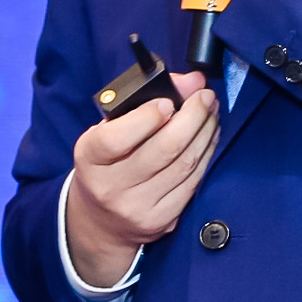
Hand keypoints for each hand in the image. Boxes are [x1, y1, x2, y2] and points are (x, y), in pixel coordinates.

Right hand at [66, 69, 216, 287]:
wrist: (101, 220)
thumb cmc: (107, 163)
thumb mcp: (109, 129)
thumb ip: (144, 101)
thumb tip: (192, 81)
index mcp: (90, 159)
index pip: (116, 139)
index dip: (147, 118)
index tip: (168, 101)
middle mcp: (111, 187)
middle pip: (164, 149)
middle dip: (193, 117)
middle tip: (206, 97)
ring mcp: (138, 208)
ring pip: (185, 164)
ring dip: (205, 132)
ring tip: (211, 112)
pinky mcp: (162, 220)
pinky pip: (193, 182)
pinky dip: (207, 154)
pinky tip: (209, 137)